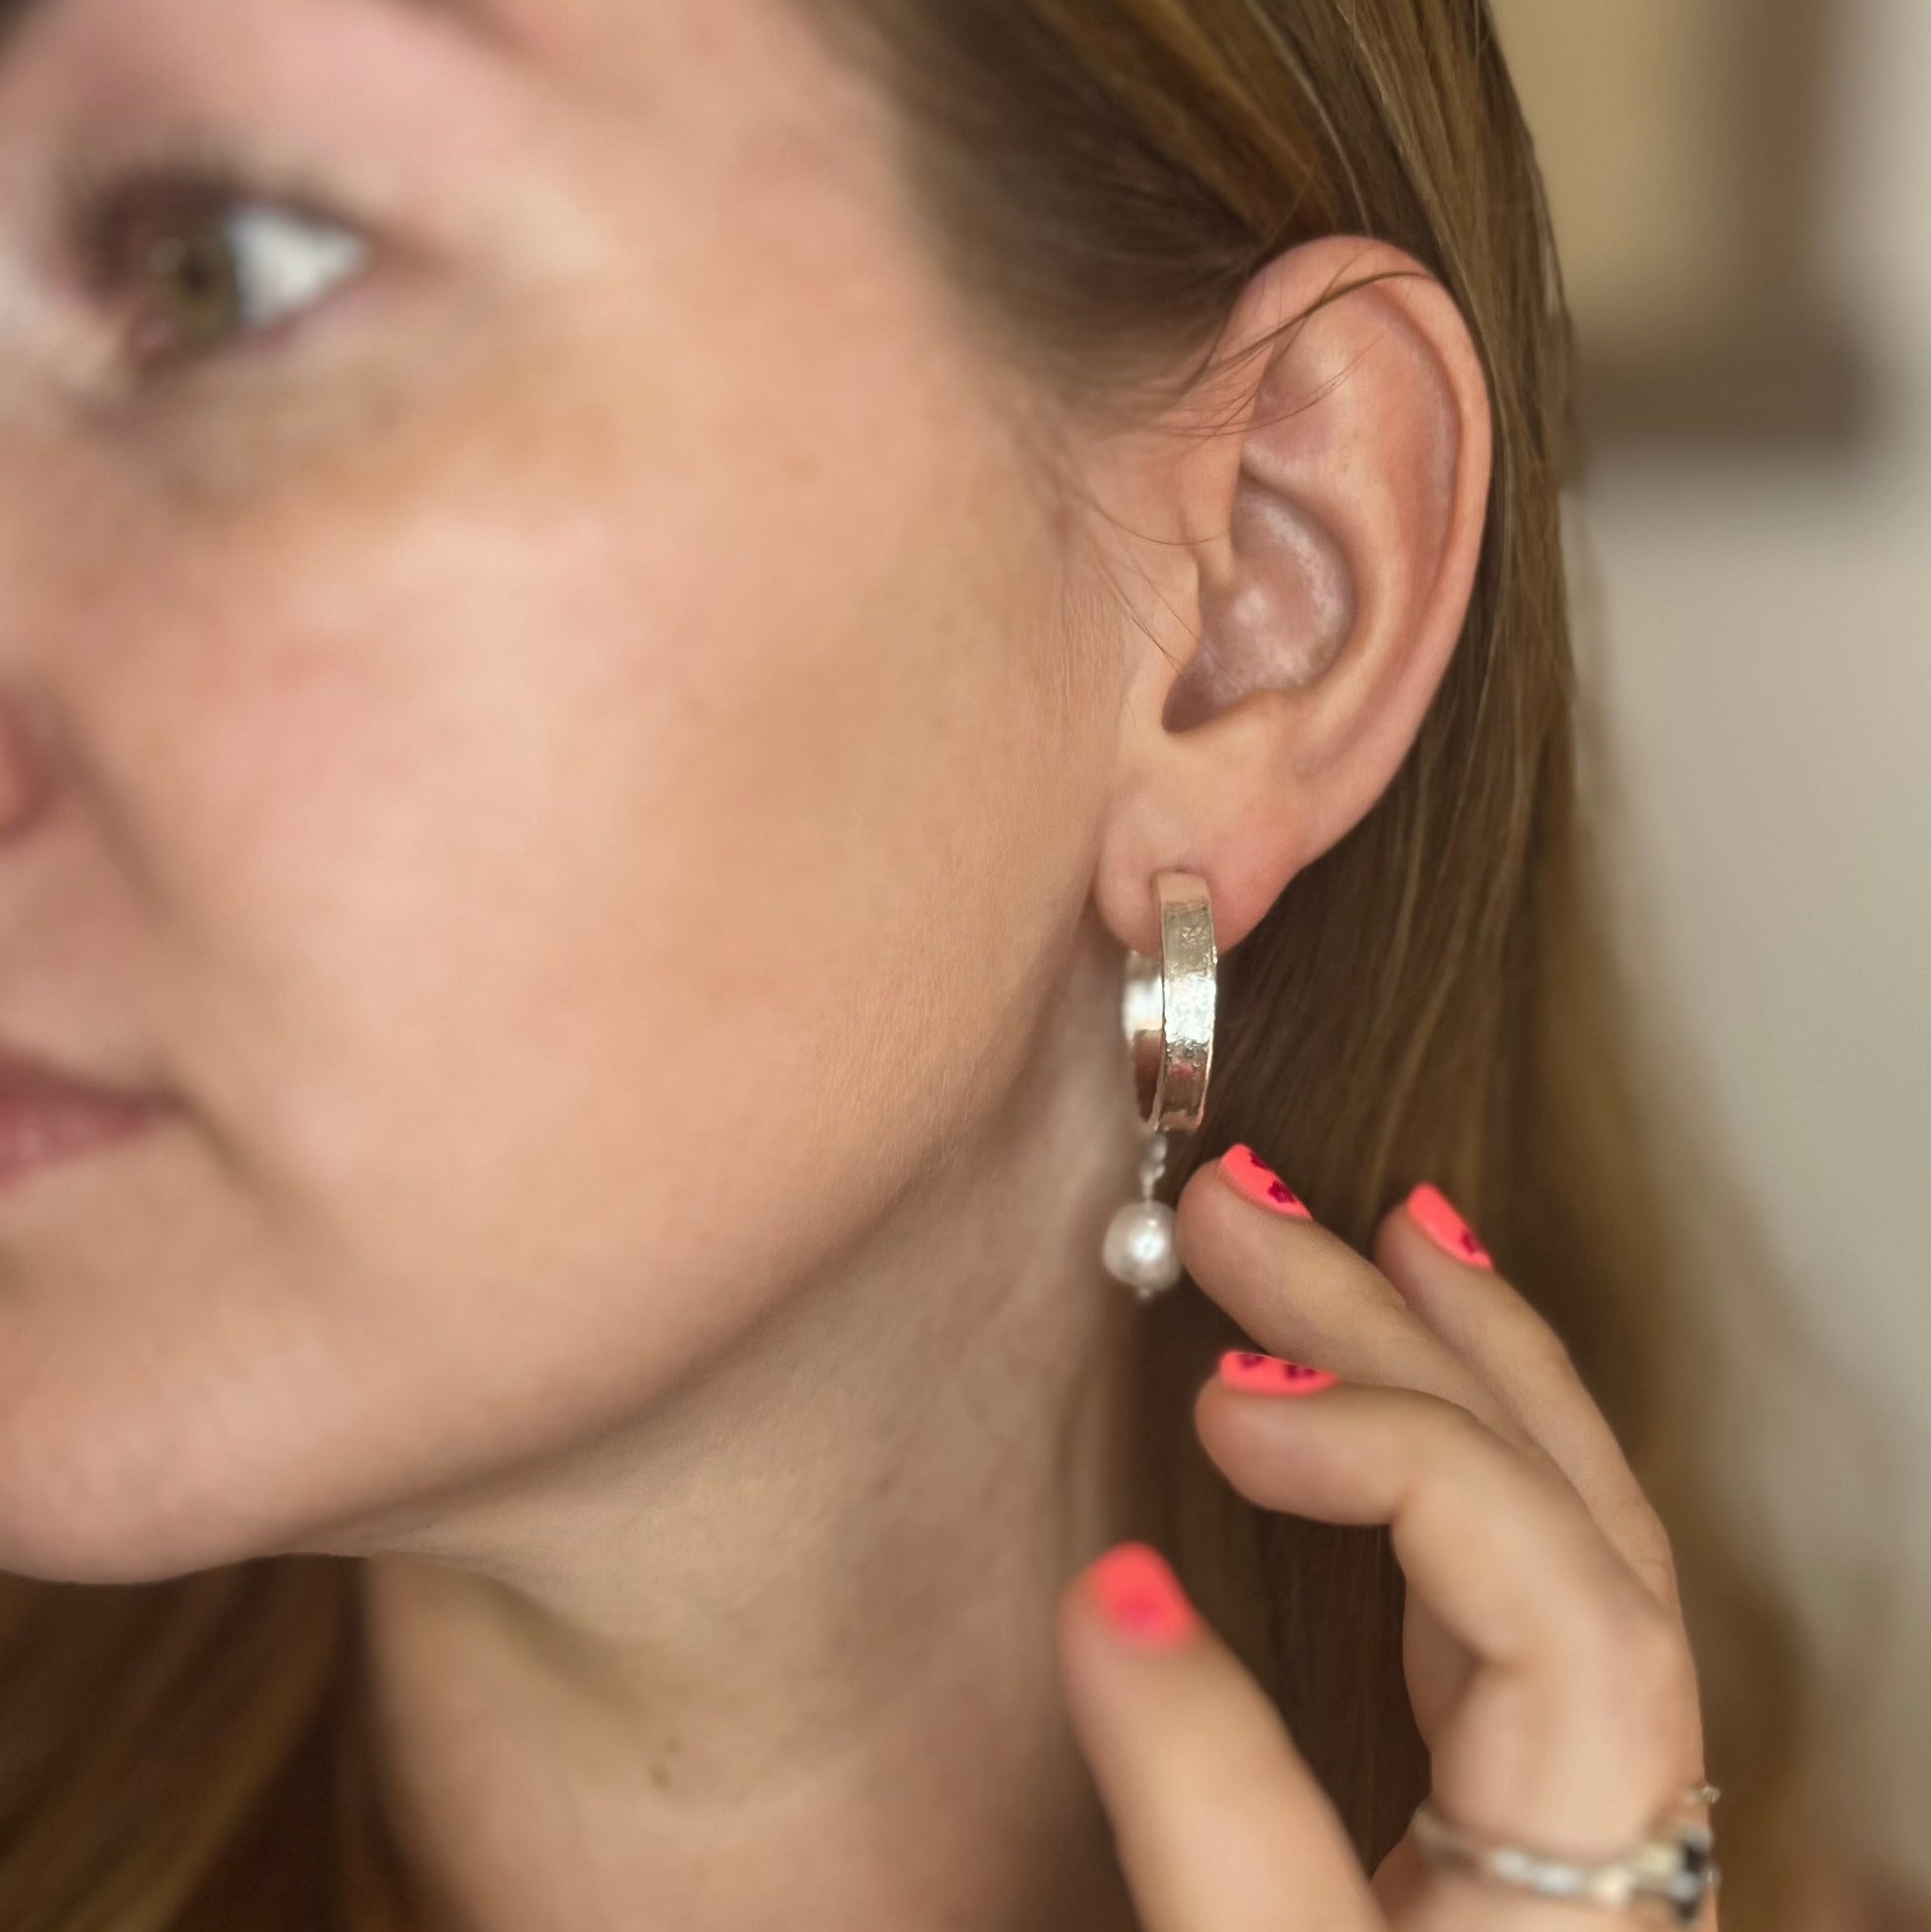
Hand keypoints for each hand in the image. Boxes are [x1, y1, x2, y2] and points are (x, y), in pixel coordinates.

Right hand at [1057, 1148, 1715, 1929]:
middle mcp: (1611, 1831)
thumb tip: (1110, 1590)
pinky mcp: (1525, 1785)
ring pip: (1568, 1527)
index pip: (1513, 1634)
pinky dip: (1467, 1436)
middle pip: (1556, 1532)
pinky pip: (1529, 1564)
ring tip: (1368, 1225)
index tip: (1187, 1446)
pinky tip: (1406, 1370)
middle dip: (1398, 1348)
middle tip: (1248, 1214)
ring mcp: (1581, 1803)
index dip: (1354, 1510)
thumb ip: (1202, 1805)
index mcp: (1565, 1882)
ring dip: (1458, 1354)